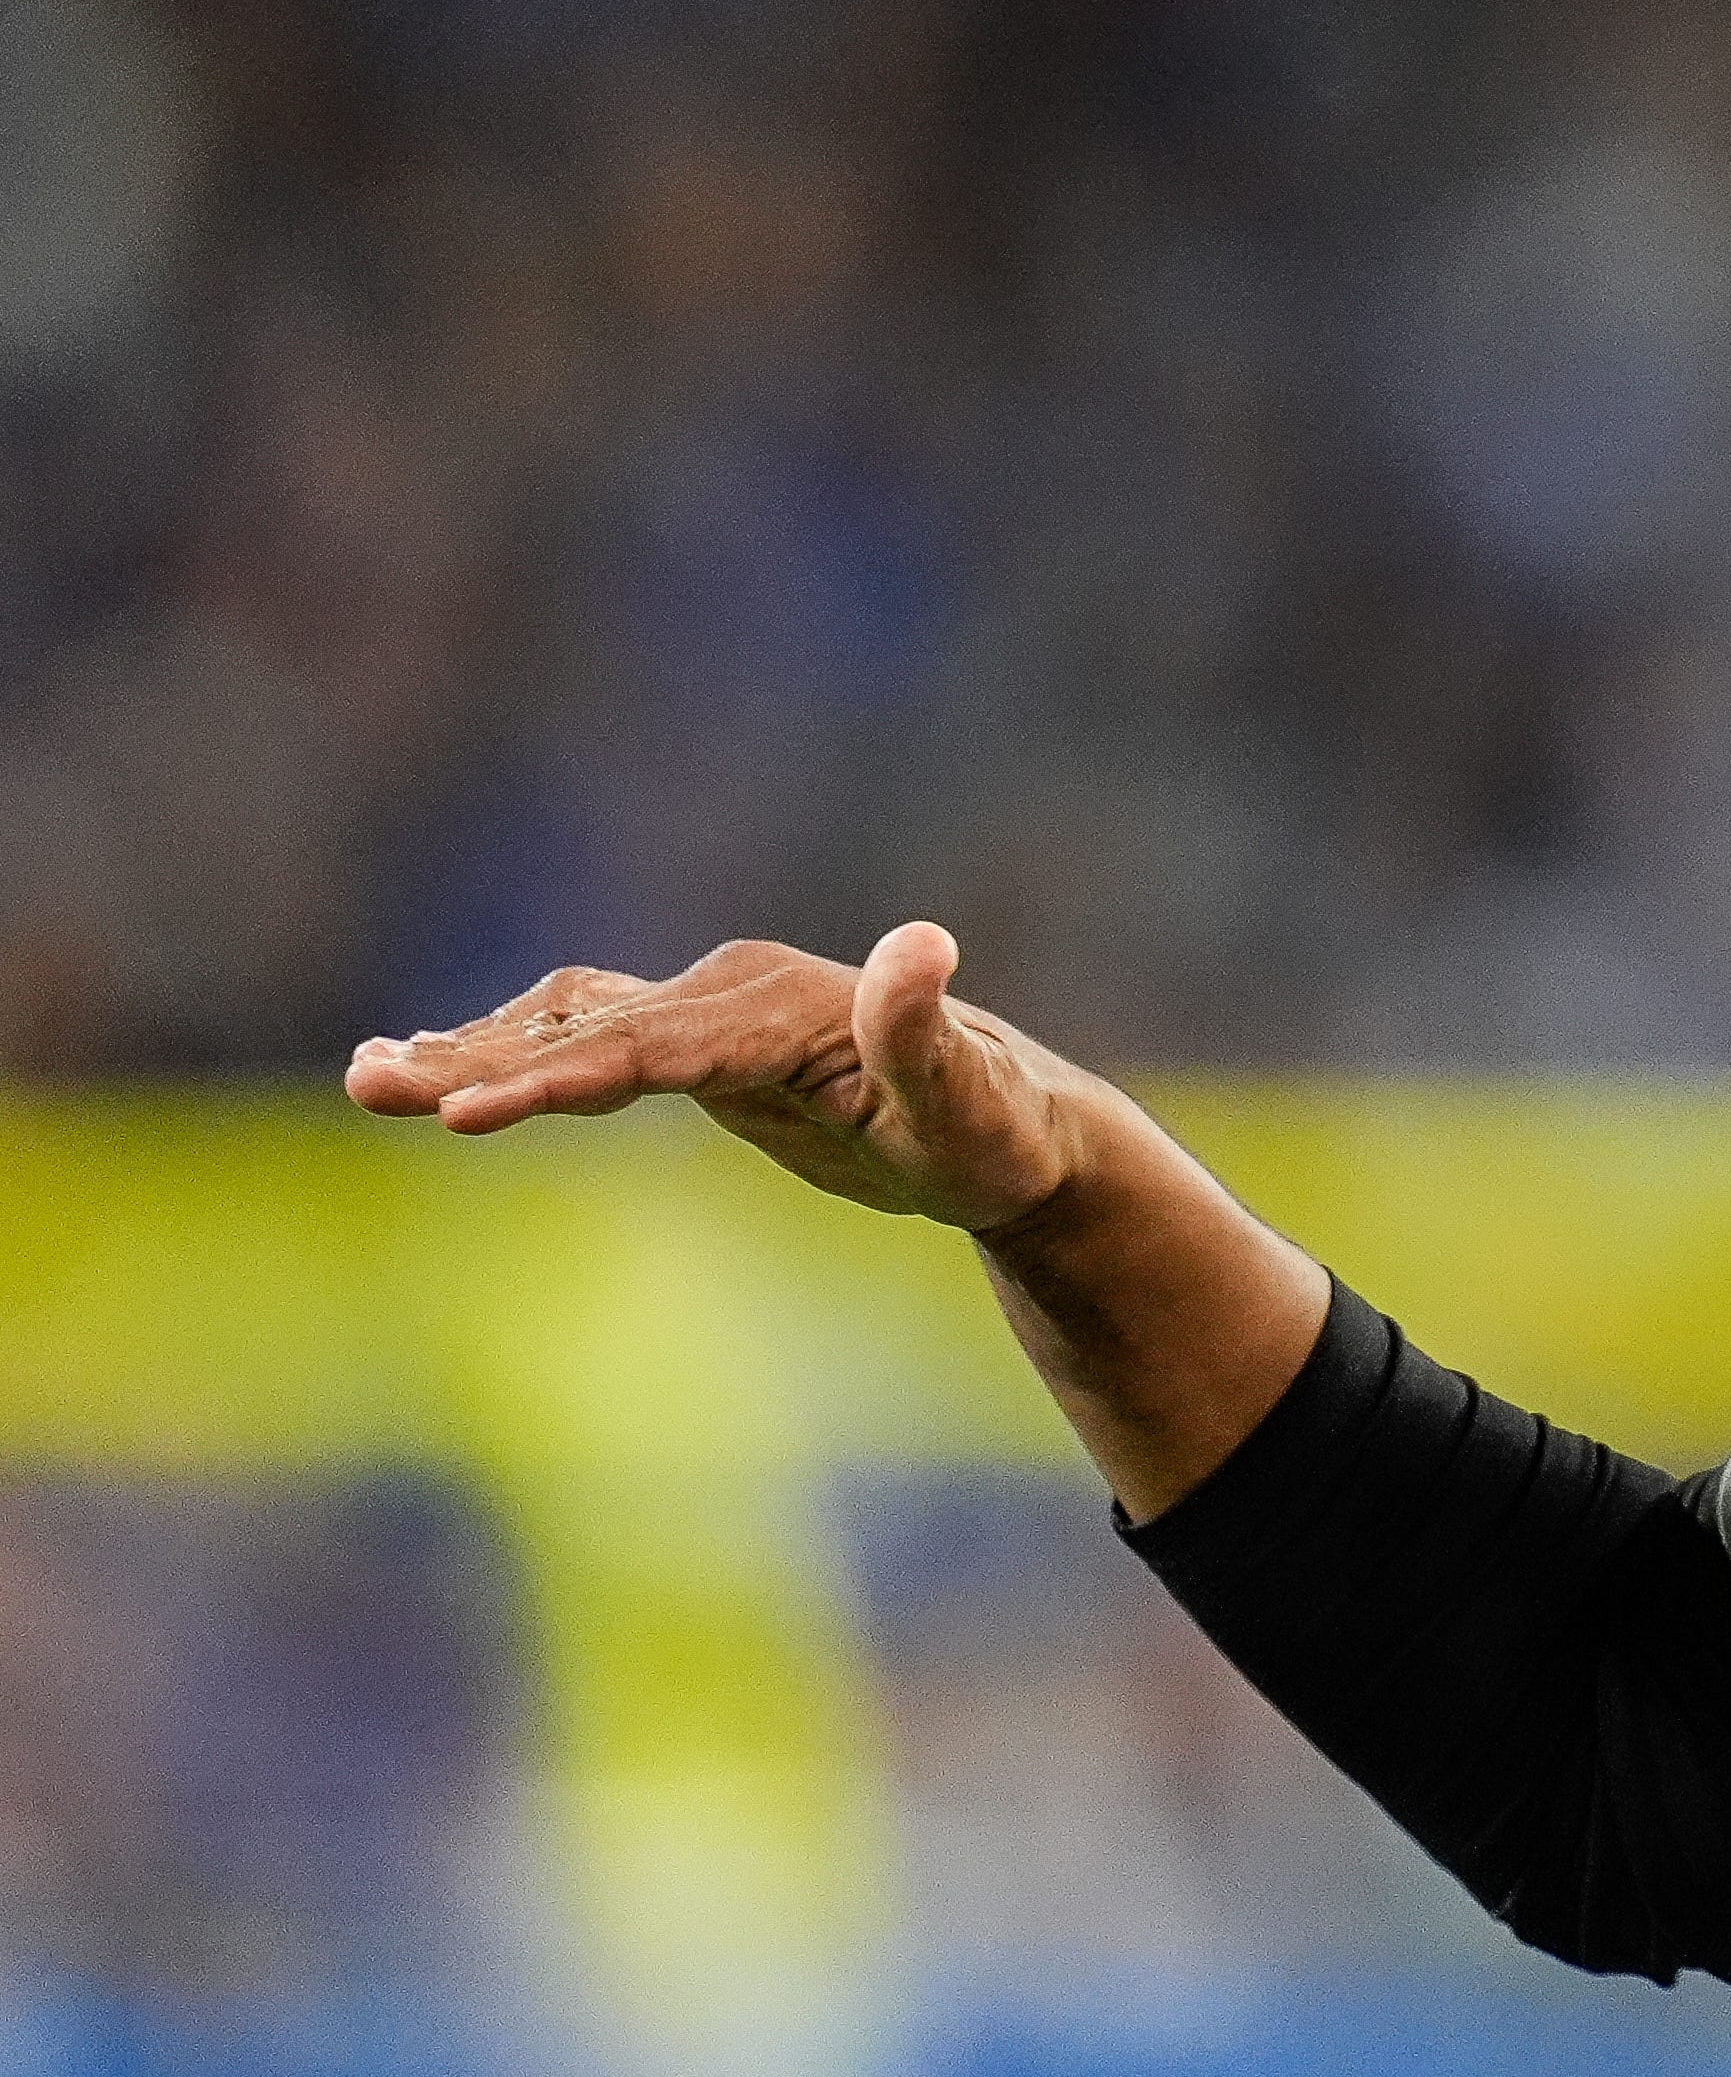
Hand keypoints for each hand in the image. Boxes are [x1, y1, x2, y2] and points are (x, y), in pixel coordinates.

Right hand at [345, 922, 1082, 1232]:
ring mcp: (715, 1011)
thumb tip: (922, 944)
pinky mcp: (703, 1042)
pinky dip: (514, 1050)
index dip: (560, 1076)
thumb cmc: (997, 1133)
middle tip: (374, 1090)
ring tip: (369, 1080)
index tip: (474, 1110)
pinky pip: (592, 1039)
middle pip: (591, 1029)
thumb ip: (928, 1034)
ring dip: (474, 1052)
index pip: (652, 1049)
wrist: (1015, 1128)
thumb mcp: (973, 1106)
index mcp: (785, 1010)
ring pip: (576, 1026)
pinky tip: (435, 1068)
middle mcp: (738, 993)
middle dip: (480, 1061)